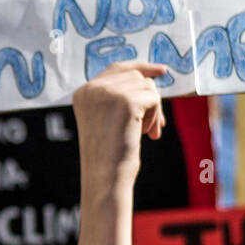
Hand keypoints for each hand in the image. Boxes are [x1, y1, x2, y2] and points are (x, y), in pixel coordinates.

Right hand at [71, 61, 166, 189]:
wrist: (106, 177)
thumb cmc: (109, 155)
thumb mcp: (107, 119)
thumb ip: (119, 96)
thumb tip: (150, 78)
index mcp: (83, 93)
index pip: (116, 68)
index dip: (140, 67)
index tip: (161, 71)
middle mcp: (92, 89)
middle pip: (135, 76)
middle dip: (149, 98)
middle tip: (154, 126)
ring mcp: (108, 93)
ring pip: (147, 87)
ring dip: (153, 110)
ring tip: (147, 132)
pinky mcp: (126, 101)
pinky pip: (154, 98)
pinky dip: (155, 116)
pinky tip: (147, 134)